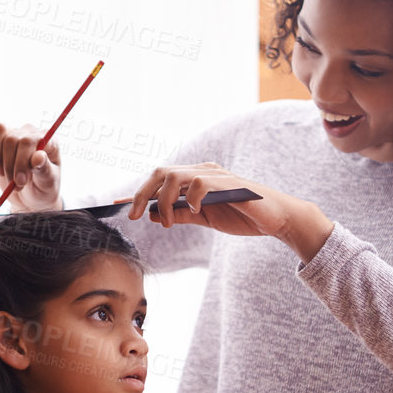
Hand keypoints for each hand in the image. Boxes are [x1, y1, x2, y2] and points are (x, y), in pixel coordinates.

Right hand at [0, 119, 62, 211]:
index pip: (28, 141)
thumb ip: (45, 169)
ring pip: (0, 134)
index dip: (21, 161)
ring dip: (0, 161)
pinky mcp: (2, 139)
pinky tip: (0, 169)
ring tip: (9, 179)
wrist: (33, 195)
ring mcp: (16, 133)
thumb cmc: (44, 187)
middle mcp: (32, 133)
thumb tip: (39, 157)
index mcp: (48, 141)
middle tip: (17, 185)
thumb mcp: (48, 182)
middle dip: (11, 165)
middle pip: (12, 139)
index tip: (22, 181)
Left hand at [128, 161, 297, 239]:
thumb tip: (153, 216)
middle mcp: (202, 172)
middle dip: (142, 193)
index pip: (160, 181)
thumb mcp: (205, 219)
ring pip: (176, 176)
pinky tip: (195, 212)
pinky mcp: (227, 183)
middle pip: (161, 173)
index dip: (137, 193)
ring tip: (166, 221)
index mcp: (195, 179)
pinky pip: (200, 183)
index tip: (117, 207)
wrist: (275, 219)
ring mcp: (215, 175)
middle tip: (132, 215)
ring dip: (164, 199)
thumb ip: (180, 215)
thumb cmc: (243, 216)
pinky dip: (191, 198)